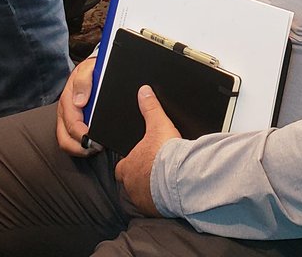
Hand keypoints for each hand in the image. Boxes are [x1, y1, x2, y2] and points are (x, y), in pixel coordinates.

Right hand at [55, 57, 99, 155]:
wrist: (90, 68)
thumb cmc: (90, 70)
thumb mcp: (88, 69)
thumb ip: (84, 81)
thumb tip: (79, 101)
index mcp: (67, 99)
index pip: (72, 124)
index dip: (83, 135)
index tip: (95, 139)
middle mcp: (64, 112)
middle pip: (65, 139)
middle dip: (79, 147)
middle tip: (96, 148)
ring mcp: (66, 119)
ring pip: (67, 142)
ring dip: (80, 149)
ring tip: (95, 148)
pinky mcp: (71, 123)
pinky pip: (72, 139)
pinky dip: (81, 146)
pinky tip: (93, 144)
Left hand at [115, 86, 179, 215]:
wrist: (179, 177)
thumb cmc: (165, 153)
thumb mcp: (158, 124)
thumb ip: (150, 108)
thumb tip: (143, 92)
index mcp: (127, 167)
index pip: (121, 167)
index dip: (129, 163)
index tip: (138, 159)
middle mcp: (131, 186)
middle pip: (131, 182)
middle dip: (140, 177)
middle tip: (153, 171)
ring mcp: (142, 200)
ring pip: (141, 195)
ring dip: (150, 190)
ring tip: (162, 182)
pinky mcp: (155, 210)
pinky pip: (154, 206)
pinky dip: (160, 201)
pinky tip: (170, 193)